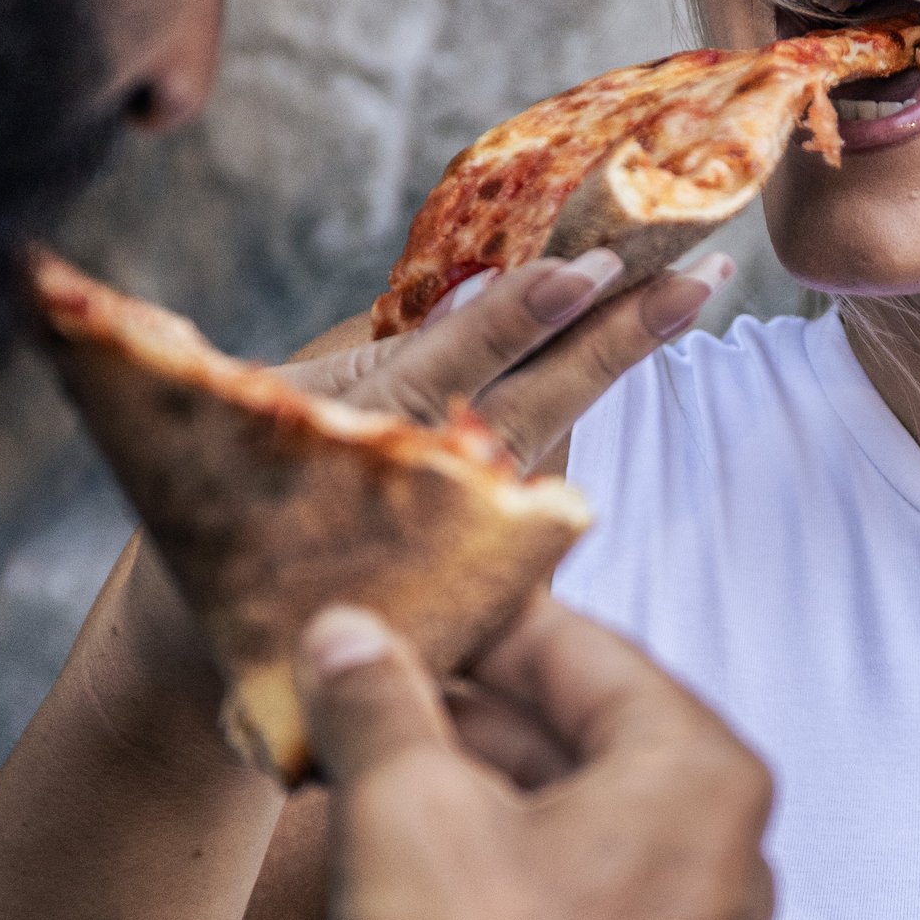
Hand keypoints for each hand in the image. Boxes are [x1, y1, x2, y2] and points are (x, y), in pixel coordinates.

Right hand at [112, 241, 734, 711]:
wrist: (218, 649)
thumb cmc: (250, 495)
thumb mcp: (290, 406)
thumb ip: (381, 356)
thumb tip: (474, 288)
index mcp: (363, 436)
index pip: (452, 373)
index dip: (517, 320)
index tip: (588, 270)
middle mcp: (423, 492)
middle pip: (536, 406)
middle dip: (618, 339)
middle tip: (701, 272)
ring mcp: (459, 542)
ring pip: (551, 442)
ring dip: (617, 365)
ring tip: (689, 293)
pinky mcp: (480, 579)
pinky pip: (541, 494)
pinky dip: (594, 420)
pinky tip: (632, 350)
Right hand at [298, 597, 772, 919]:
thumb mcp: (409, 814)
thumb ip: (377, 702)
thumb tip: (348, 632)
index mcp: (694, 764)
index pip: (568, 641)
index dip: (456, 622)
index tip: (371, 618)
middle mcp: (721, 841)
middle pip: (568, 731)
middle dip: (447, 717)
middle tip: (339, 707)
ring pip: (560, 818)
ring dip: (457, 797)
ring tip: (349, 791)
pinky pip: (566, 897)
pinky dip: (488, 873)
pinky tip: (401, 885)